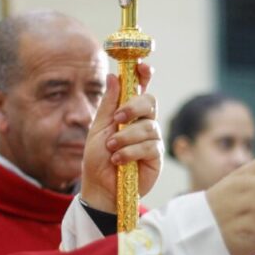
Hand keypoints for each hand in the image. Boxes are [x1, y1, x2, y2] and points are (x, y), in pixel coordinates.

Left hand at [81, 64, 160, 212]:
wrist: (100, 187)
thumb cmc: (97, 158)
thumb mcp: (98, 129)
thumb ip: (108, 105)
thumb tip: (113, 76)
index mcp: (127, 111)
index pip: (140, 87)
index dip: (143, 74)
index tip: (143, 66)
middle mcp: (142, 121)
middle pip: (150, 101)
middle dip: (134, 107)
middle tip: (118, 118)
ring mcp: (151, 138)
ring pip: (148, 126)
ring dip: (126, 137)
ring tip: (111, 149)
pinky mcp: (156, 156)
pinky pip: (150, 145)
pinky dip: (131, 151)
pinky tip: (119, 160)